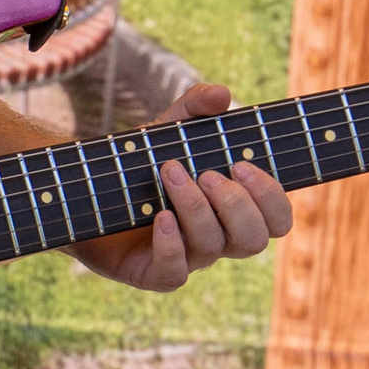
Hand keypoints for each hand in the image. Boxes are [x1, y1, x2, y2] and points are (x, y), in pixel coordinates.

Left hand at [74, 83, 292, 292]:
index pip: (277, 220)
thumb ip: (196, 106)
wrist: (90, 190)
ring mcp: (188, 258)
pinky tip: (160, 216)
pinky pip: (175, 273)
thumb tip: (222, 94)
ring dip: (195, 207)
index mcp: (234, 210)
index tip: (242, 164)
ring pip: (212, 247)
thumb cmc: (143, 163)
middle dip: (236, 205)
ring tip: (169, 172)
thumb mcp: (170, 128)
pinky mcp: (154, 274)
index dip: (270, 197)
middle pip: (254, 240)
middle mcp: (218, 238)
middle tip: (207, 173)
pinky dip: (171, 244)